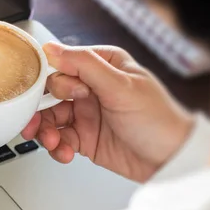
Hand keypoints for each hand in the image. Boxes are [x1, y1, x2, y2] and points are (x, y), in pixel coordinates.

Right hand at [22, 42, 193, 181]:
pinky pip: (59, 140)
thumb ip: (85, 65)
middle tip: (39, 123)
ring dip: (45, 131)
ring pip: (50, 118)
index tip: (53, 95)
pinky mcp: (83, 138)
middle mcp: (91, 88)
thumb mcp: (121, 87)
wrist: (171, 161)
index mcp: (102, 66)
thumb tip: (53, 48)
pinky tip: (64, 152)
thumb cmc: (158, 120)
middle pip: (50, 94)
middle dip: (41, 110)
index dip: (51, 81)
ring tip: (52, 141)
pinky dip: (56, 147)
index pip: (62, 66)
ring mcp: (86, 114)